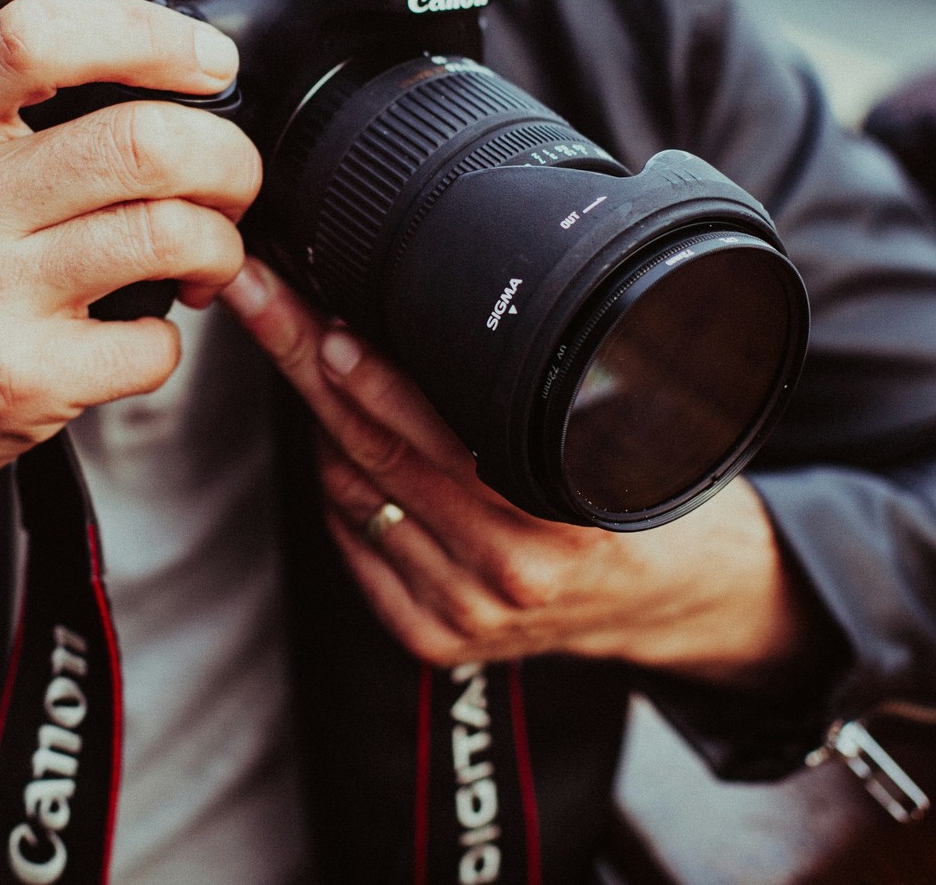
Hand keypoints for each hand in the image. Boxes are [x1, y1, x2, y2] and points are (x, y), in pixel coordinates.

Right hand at [0, 0, 261, 631]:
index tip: (207, 57)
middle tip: (233, 175)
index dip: (146, 33)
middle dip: (227, 155)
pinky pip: (154, 344)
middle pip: (137, 142)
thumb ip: (24, 59)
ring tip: (207, 250)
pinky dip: (176, 337)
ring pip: (166, 236)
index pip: (36, 36)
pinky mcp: (20, 381)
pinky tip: (147, 326)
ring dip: (221, 242)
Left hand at [221, 258, 814, 685]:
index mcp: (559, 512)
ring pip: (349, 490)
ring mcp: (462, 611)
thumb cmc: (638, 490)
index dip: (369, 371)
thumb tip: (446, 300)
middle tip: (263, 299)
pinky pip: (351, 538)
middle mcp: (506, 569)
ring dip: (318, 418)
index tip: (320, 316)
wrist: (672, 599)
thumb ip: (535, 383)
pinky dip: (335, 480)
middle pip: (370, 450)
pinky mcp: (431, 637)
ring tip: (305, 348)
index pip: (434, 430)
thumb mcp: (614, 425)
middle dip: (304, 364)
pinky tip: (339, 435)